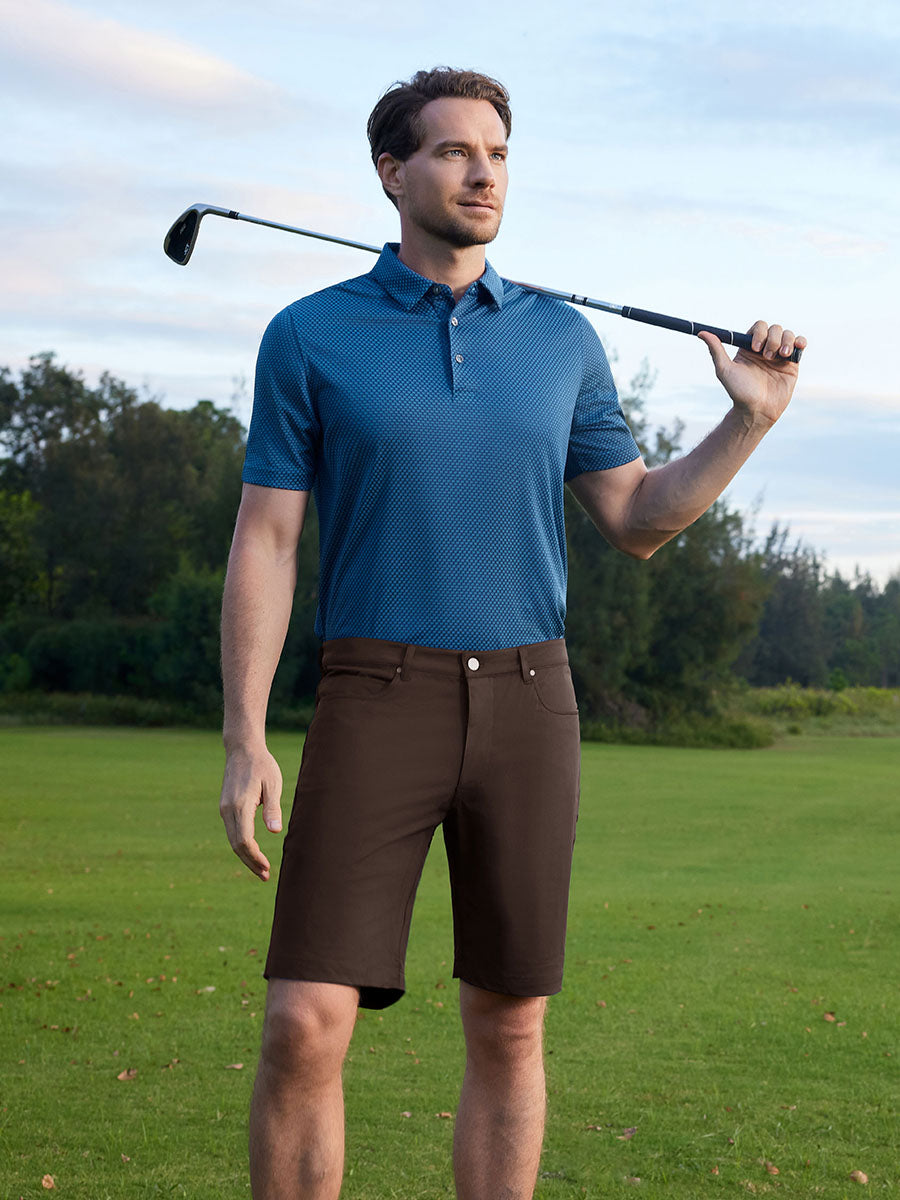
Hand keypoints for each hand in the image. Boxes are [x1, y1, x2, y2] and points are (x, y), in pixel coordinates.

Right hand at [219, 745, 283, 880]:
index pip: (245, 840)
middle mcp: (228, 810)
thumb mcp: (273, 783)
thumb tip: (275, 831)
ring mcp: (224, 809)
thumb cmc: (262, 764)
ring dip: (246, 856)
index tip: (268, 868)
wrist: (242, 749)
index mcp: (240, 805)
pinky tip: (253, 851)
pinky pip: (232, 831)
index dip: (255, 857)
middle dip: (250, 862)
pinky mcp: (226, 807)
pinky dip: (241, 845)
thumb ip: (272, 807)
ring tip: (261, 869)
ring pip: (232, 840)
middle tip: (266, 876)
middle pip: (236, 845)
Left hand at [698, 320, 807, 427]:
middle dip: (772, 339)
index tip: (755, 348)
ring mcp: (779, 355)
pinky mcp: (792, 363)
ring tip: (781, 356)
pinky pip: (800, 344)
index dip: (759, 333)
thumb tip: (701, 332)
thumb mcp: (724, 370)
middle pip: (774, 328)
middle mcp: (765, 348)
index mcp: (749, 347)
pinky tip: (796, 348)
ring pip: (788, 334)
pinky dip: (800, 341)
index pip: (758, 327)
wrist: (758, 410)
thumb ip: (716, 350)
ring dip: (786, 341)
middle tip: (767, 356)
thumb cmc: (739, 392)